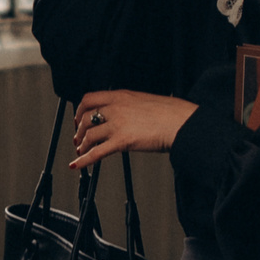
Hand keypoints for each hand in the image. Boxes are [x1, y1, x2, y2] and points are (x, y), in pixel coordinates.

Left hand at [71, 90, 197, 170]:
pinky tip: (78, 164)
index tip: (80, 117)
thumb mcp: (146, 101)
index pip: (89, 99)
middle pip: (86, 117)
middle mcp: (116, 108)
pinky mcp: (122, 141)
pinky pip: (96, 152)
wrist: (182, 122)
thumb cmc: (172, 113)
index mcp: (121, 95)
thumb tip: (126, 115)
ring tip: (81, 151)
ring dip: (82, 145)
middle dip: (79, 129)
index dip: (81, 110)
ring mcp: (117, 124)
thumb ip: (131, 106)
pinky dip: (84, 160)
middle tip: (79, 138)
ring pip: (89, 135)